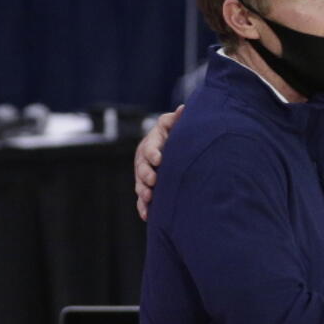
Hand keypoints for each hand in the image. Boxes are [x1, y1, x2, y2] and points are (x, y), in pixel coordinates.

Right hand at [133, 105, 182, 220]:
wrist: (172, 146)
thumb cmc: (175, 133)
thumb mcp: (174, 124)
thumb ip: (176, 119)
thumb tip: (183, 109)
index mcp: (153, 142)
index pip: (150, 146)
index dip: (153, 152)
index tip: (158, 159)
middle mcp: (145, 158)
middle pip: (142, 166)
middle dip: (146, 174)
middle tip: (152, 181)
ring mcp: (144, 173)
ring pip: (140, 183)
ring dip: (143, 191)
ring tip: (149, 197)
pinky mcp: (146, 187)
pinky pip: (142, 198)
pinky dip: (143, 206)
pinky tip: (147, 215)